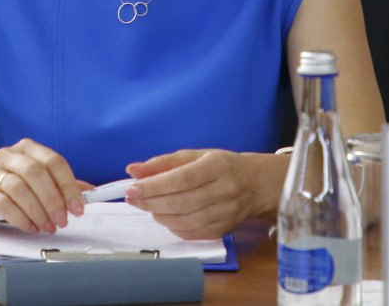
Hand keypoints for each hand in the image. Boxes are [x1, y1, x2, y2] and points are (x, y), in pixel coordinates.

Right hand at [0, 139, 87, 233]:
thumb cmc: (0, 186)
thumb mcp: (31, 181)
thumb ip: (58, 184)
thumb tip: (87, 192)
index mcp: (26, 149)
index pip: (54, 162)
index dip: (69, 185)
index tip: (78, 206)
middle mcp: (9, 156)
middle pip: (37, 173)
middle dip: (54, 200)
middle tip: (62, 219)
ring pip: (21, 188)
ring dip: (38, 211)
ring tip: (47, 226)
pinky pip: (4, 203)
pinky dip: (21, 217)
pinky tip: (30, 226)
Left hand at [124, 149, 270, 240]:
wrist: (256, 184)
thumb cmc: (223, 166)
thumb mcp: (195, 156)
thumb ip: (163, 163)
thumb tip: (133, 170)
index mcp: (217, 166)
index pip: (181, 179)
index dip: (154, 186)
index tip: (132, 188)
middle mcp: (224, 191)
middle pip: (180, 202)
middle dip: (150, 202)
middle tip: (132, 198)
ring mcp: (225, 213)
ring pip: (183, 221)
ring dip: (159, 215)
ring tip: (150, 205)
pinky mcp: (223, 230)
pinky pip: (191, 233)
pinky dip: (172, 226)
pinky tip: (167, 216)